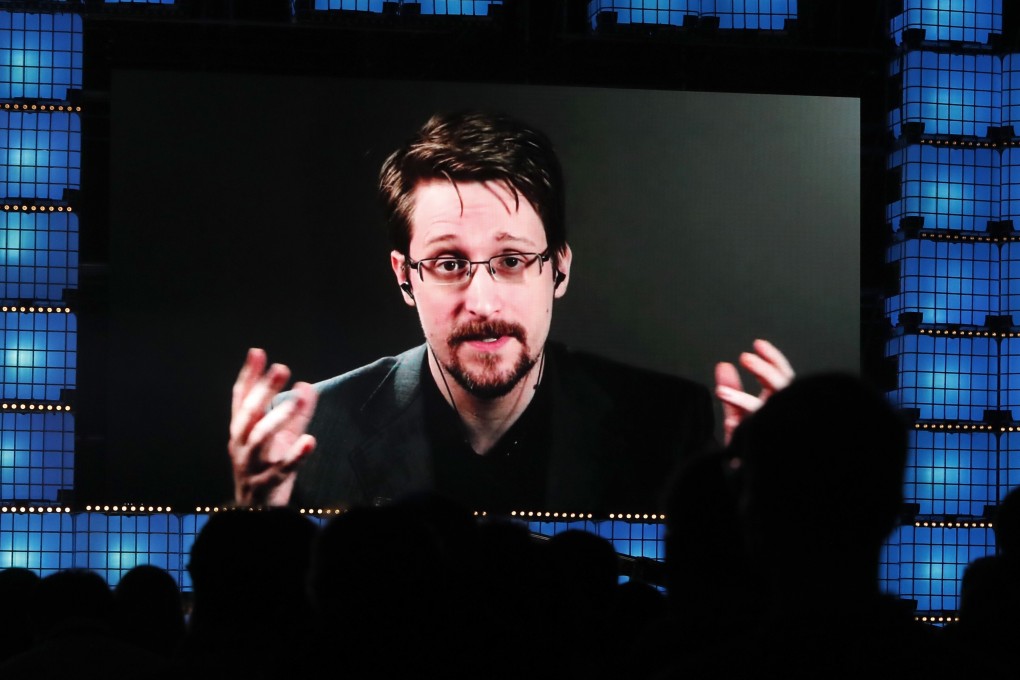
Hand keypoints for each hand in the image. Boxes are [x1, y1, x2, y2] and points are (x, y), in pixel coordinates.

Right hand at [229, 348, 317, 505]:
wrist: (255, 515)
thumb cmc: (267, 470)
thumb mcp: (282, 438)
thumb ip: (295, 413)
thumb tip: (307, 385)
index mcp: (241, 432)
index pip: (241, 399)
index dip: (249, 376)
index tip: (258, 353)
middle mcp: (240, 446)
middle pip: (249, 414)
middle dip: (264, 389)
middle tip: (281, 369)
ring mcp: (250, 466)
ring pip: (259, 438)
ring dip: (278, 417)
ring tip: (297, 400)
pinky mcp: (266, 486)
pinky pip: (280, 469)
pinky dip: (295, 456)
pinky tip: (310, 442)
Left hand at [714, 338, 793, 445]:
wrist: (748, 485)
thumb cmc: (748, 450)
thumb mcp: (737, 416)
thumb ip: (731, 391)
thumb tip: (723, 365)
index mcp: (781, 407)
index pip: (785, 377)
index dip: (773, 359)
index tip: (757, 344)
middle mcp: (784, 415)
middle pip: (785, 385)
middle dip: (766, 369)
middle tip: (745, 356)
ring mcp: (779, 427)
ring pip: (777, 399)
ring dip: (753, 386)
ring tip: (727, 381)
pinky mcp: (769, 442)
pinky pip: (759, 419)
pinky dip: (740, 405)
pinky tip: (723, 398)